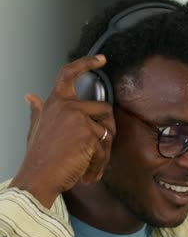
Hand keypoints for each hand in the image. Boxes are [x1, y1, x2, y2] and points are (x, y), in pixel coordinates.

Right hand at [10, 55, 115, 207]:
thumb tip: (30, 96)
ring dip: (103, 154)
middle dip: (108, 131)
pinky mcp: (88, 135)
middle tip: (102, 151)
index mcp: (55, 102)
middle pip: (104, 109)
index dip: (86, 63)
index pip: (69, 74)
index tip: (101, 59)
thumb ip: (37, 110)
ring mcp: (78, 119)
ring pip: (107, 132)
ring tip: (91, 168)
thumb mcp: (36, 128)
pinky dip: (98, 165)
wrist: (38, 177)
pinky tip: (87, 174)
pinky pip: (104, 149)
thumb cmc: (38, 156)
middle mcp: (67, 106)